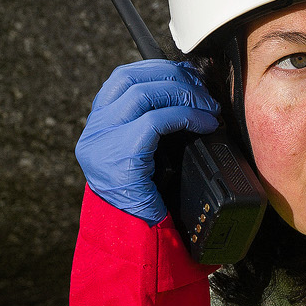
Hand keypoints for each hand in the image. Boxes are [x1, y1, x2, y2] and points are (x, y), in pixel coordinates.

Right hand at [76, 59, 221, 223]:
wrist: (135, 236)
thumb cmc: (148, 196)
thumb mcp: (148, 152)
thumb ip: (155, 123)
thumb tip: (192, 93)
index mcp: (100, 123)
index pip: (125, 76)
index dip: (160, 69)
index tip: (190, 75)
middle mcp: (95, 128)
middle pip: (133, 78)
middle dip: (175, 78)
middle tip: (205, 93)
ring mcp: (103, 142)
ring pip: (144, 94)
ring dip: (185, 95)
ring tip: (209, 109)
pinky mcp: (120, 157)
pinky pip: (155, 122)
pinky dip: (186, 117)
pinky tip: (205, 125)